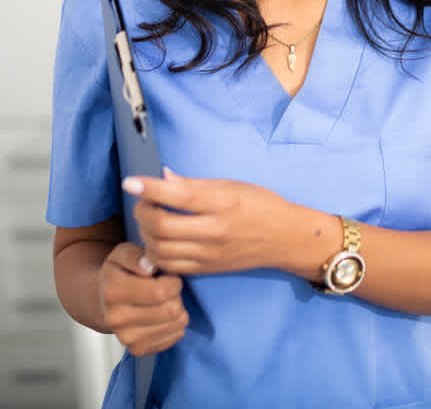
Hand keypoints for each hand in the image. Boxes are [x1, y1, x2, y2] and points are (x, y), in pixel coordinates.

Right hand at [98, 242, 187, 355]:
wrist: (103, 301)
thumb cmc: (120, 273)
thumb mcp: (123, 253)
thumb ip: (136, 256)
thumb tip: (150, 267)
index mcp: (113, 292)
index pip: (161, 292)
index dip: (174, 281)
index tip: (168, 277)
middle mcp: (116, 319)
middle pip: (172, 310)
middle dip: (177, 295)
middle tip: (168, 290)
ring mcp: (126, 338)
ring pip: (177, 324)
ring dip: (179, 310)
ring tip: (165, 302)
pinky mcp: (138, 350)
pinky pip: (175, 337)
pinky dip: (175, 325)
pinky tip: (162, 315)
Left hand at [124, 168, 292, 274]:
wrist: (284, 237)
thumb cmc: (261, 205)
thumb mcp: (233, 185)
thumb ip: (194, 185)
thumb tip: (163, 177)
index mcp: (224, 203)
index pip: (179, 196)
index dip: (150, 189)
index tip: (130, 182)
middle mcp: (215, 231)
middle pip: (162, 226)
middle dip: (142, 211)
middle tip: (142, 201)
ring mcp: (209, 254)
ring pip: (159, 249)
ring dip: (145, 232)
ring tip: (149, 219)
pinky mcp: (205, 269)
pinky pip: (168, 265)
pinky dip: (155, 252)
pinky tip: (158, 239)